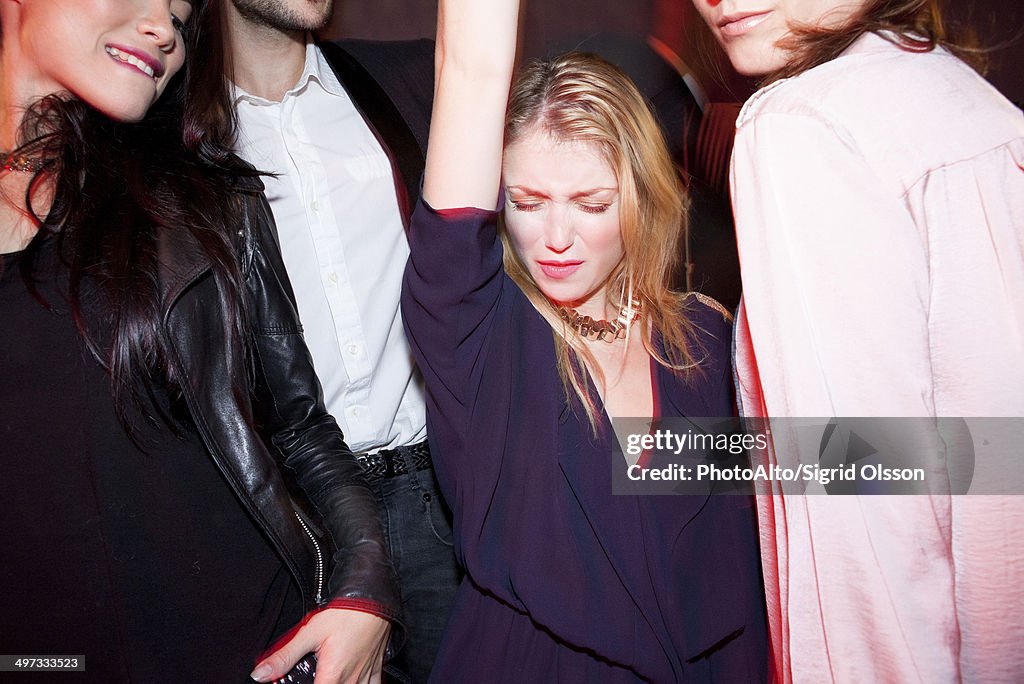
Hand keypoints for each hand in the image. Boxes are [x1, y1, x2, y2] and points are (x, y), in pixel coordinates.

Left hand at [250, 608, 389, 683]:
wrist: (375, 599)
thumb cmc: (346, 613)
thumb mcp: (311, 632)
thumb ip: (285, 656)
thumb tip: (260, 674)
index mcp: (332, 677)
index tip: (296, 683)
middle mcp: (351, 682)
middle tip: (313, 677)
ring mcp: (366, 678)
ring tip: (330, 678)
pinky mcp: (376, 670)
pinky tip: (352, 680)